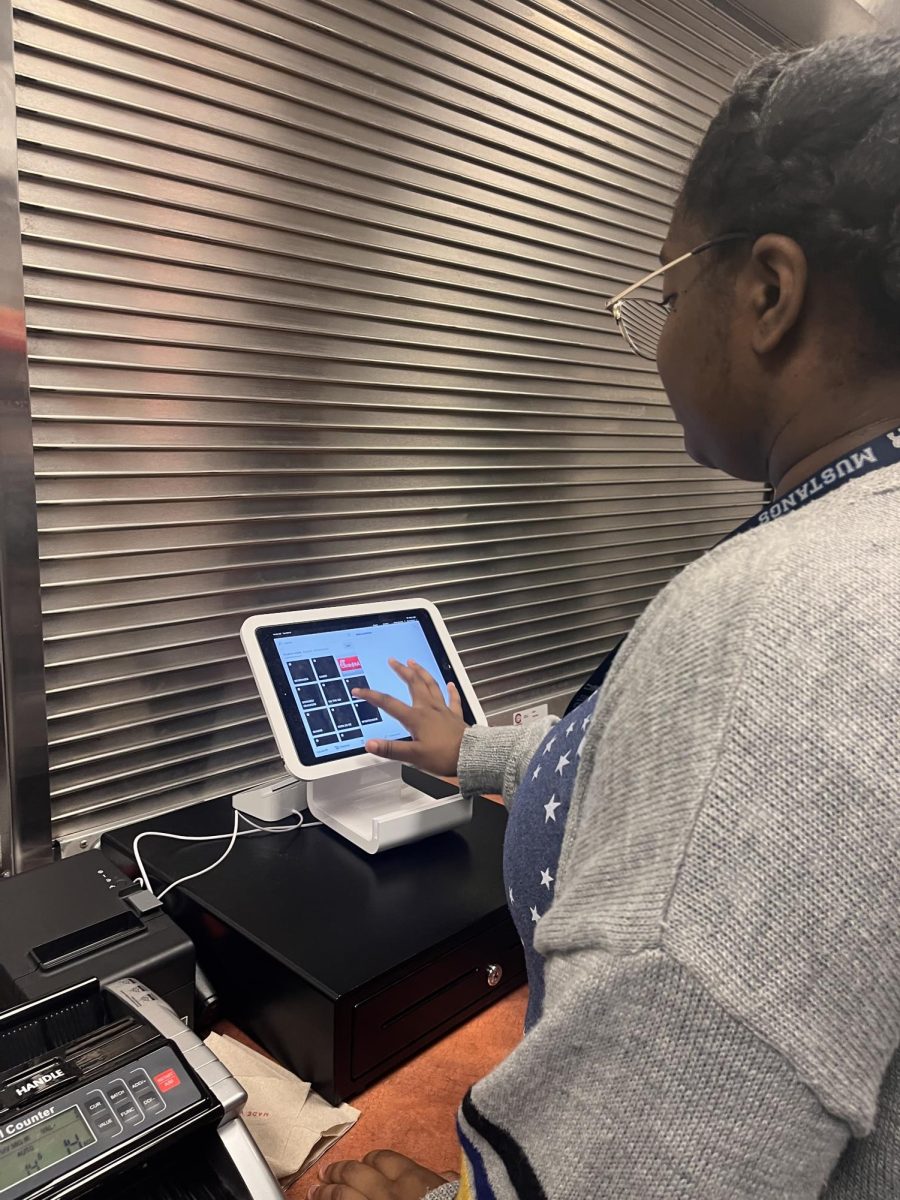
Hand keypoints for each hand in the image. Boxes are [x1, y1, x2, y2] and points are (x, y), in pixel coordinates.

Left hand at [309, 1149, 454, 1198]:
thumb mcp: (453, 1192)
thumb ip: (445, 1181)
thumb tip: (447, 1175)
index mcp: (413, 1180)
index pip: (383, 1159)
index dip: (369, 1160)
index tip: (361, 1162)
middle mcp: (388, 1193)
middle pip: (356, 1173)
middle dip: (338, 1171)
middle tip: (325, 1173)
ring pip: (343, 1195)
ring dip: (326, 1192)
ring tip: (316, 1191)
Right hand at [351, 659, 466, 777]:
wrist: (470, 756)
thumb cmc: (444, 756)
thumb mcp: (413, 756)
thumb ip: (391, 749)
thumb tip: (370, 744)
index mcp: (416, 718)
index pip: (389, 704)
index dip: (372, 696)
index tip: (359, 690)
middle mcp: (429, 709)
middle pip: (413, 684)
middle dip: (402, 671)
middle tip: (394, 661)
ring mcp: (443, 710)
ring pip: (431, 685)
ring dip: (422, 673)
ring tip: (414, 663)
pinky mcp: (455, 716)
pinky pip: (452, 699)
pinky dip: (450, 690)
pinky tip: (449, 683)